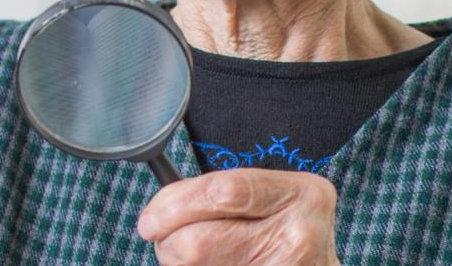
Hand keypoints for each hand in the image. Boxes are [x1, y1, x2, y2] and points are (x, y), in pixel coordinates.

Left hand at [137, 168, 340, 264]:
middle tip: (161, 238)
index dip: (176, 204)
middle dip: (169, 241)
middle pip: (202, 242)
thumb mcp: (275, 197)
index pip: (222, 193)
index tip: (151, 217)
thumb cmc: (289, 228)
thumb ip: (227, 195)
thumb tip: (162, 211)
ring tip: (187, 255)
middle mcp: (299, 237)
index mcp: (301, 194)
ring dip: (179, 264)